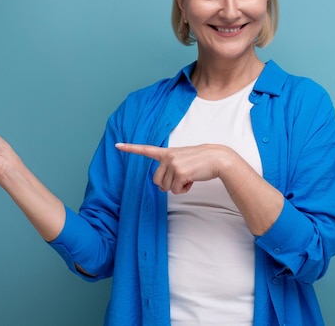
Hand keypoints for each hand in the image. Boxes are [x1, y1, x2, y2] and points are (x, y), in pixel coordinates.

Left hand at [115, 143, 231, 193]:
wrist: (217, 158)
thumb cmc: (201, 161)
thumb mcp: (183, 159)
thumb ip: (170, 167)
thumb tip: (163, 184)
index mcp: (167, 152)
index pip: (146, 149)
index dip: (130, 148)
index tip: (117, 145)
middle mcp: (167, 156)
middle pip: (156, 181)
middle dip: (168, 185)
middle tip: (181, 179)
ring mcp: (173, 164)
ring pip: (165, 187)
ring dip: (177, 187)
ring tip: (188, 177)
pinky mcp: (180, 173)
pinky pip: (175, 190)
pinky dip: (184, 189)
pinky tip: (191, 180)